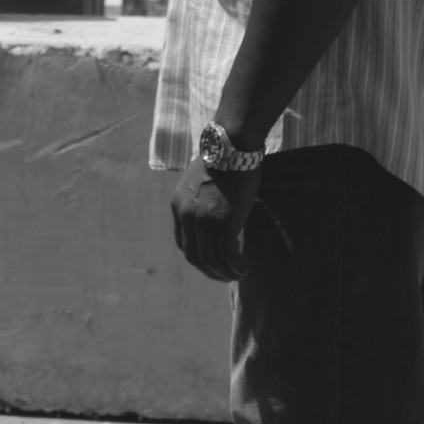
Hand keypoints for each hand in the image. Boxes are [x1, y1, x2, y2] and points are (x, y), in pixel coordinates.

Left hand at [171, 155, 259, 282]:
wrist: (231, 146)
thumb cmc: (223, 160)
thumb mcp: (202, 183)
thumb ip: (202, 201)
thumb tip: (217, 214)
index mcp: (178, 207)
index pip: (183, 243)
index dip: (197, 257)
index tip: (212, 263)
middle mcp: (187, 217)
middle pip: (194, 256)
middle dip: (210, 271)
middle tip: (225, 277)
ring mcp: (204, 221)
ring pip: (211, 260)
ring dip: (225, 273)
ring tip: (239, 275)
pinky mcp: (224, 222)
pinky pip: (228, 254)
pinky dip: (236, 266)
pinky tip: (245, 268)